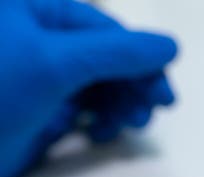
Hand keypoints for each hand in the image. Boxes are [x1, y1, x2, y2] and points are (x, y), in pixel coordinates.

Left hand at [0, 0, 178, 176]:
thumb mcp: (54, 63)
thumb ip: (115, 52)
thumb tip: (168, 46)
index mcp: (32, 10)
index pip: (104, 29)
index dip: (140, 60)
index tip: (164, 93)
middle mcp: (37, 38)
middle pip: (106, 58)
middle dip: (132, 86)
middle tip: (150, 113)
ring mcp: (38, 76)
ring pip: (100, 85)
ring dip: (121, 106)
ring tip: (127, 127)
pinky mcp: (39, 110)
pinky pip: (85, 109)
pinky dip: (100, 122)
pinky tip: (101, 135)